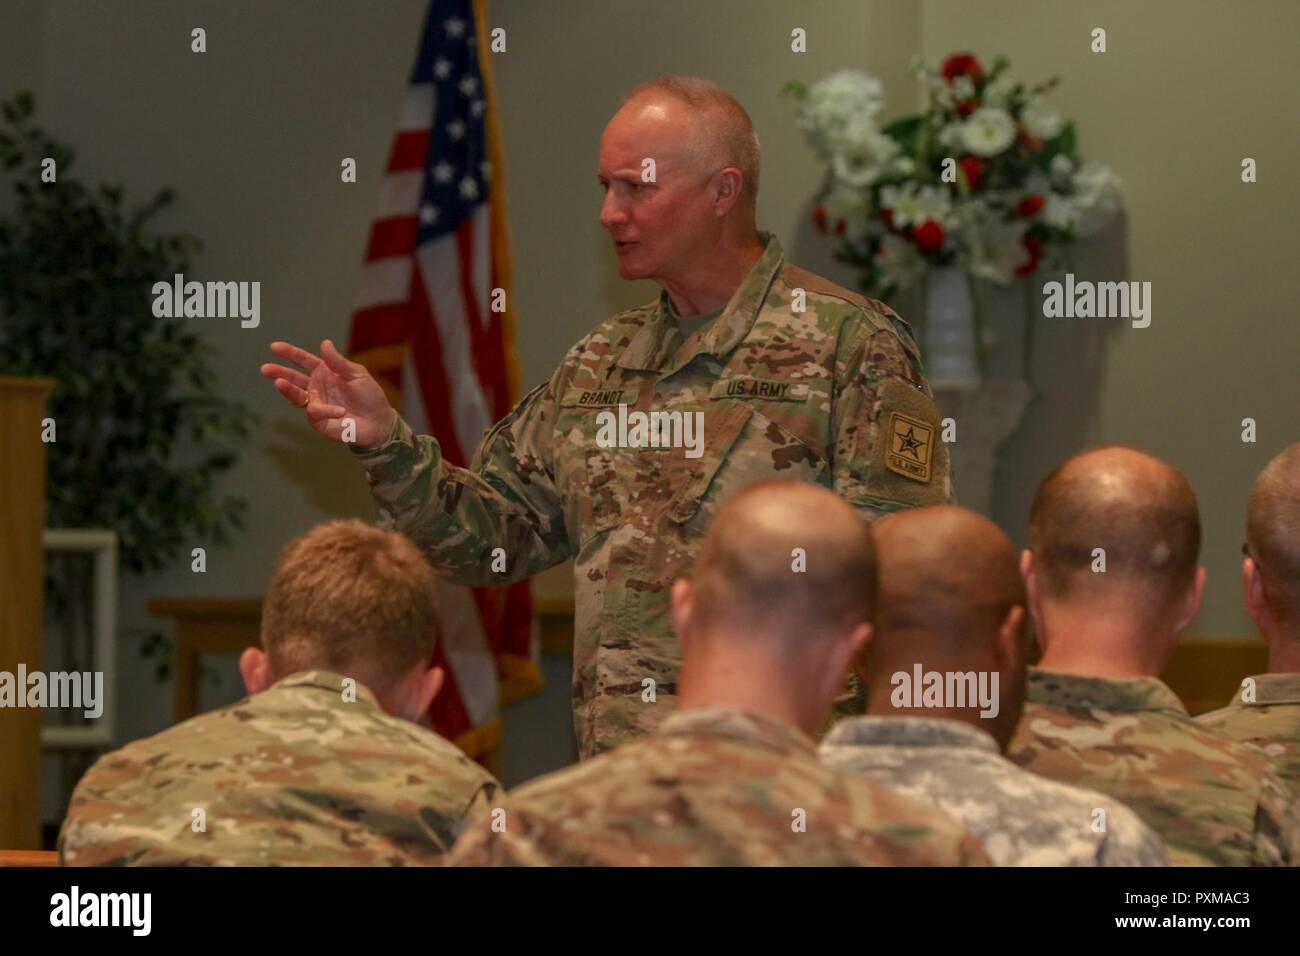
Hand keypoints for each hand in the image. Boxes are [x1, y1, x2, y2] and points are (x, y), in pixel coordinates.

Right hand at [260, 339, 396, 447]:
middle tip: (265, 369)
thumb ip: (339, 362)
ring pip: (296, 396)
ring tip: (279, 383)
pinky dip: (327, 410)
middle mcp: (316, 387)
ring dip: (288, 390)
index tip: (274, 347)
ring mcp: (316, 404)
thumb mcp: (356, 374)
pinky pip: (316, 413)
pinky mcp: (319, 421)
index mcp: (324, 372)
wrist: (379, 421)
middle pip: (293, 378)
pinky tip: (340, 411)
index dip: (290, 353)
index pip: (303, 360)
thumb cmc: (369, 396)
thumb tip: (325, 343)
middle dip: (279, 373)